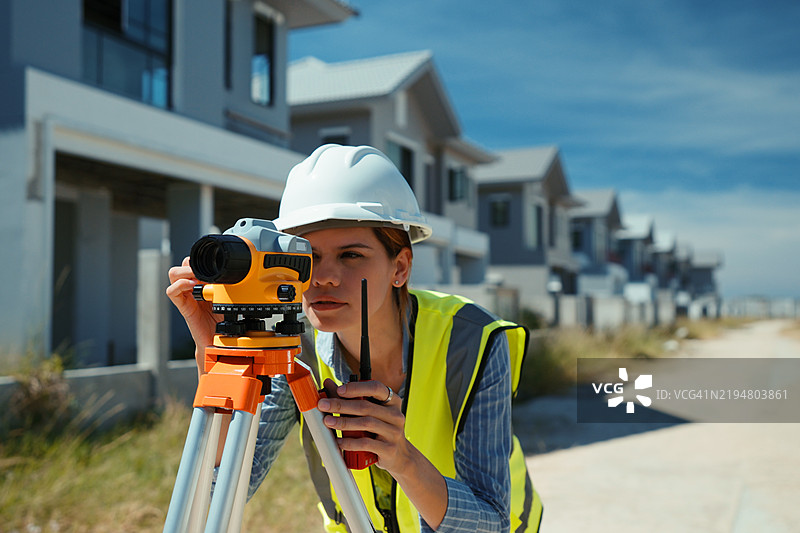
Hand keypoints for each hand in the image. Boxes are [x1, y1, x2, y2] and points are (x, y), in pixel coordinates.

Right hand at [166, 256, 222, 371]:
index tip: (214, 263)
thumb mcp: (230, 298)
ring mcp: (187, 297)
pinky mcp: (184, 307)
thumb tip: (234, 273)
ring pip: (173, 274)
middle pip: (183, 265)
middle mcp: (193, 288)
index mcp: (204, 284)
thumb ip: (228, 286)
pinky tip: (192, 286)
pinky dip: (179, 285)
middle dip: (192, 263)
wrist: (220, 341)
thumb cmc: (224, 320)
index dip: (201, 259)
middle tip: (204, 270)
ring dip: (185, 271)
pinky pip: (172, 292)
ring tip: (197, 277)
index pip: (195, 262)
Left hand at [317, 378, 410, 473]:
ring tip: (328, 421)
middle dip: (341, 405)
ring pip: (366, 424)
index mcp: (392, 401)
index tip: (339, 390)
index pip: (376, 388)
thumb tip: (328, 382)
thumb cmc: (381, 430)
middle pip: (366, 407)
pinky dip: (350, 442)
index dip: (357, 388)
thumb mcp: (370, 412)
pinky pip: (366, 443)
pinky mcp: (389, 449)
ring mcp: (394, 432)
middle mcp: (395, 415)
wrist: (400, 456)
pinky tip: (339, 441)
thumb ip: (350, 398)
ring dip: (344, 422)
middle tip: (323, 405)